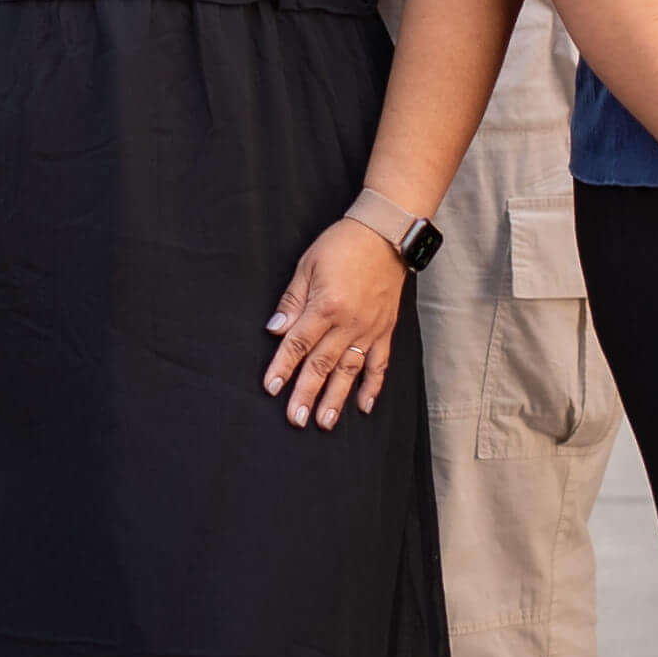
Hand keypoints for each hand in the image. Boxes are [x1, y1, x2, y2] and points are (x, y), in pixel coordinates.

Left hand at [261, 215, 407, 423]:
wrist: (386, 234)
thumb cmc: (342, 245)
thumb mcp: (307, 265)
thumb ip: (291, 302)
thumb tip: (275, 331)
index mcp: (326, 306)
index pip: (299, 343)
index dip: (283, 366)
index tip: (271, 387)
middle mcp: (349, 323)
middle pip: (322, 364)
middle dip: (306, 393)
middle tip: (294, 419)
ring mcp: (369, 330)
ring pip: (350, 371)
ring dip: (336, 398)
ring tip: (324, 422)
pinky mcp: (385, 331)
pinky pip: (380, 364)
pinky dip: (373, 386)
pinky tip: (364, 406)